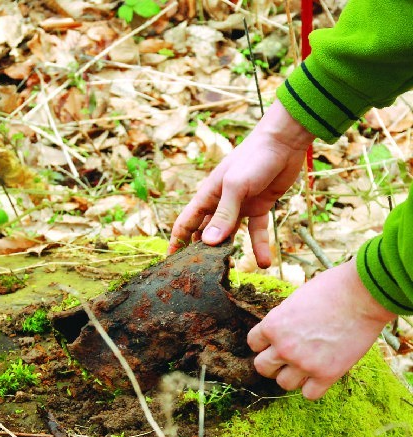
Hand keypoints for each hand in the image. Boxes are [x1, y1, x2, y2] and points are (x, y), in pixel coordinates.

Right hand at [168, 100, 314, 266]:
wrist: (284, 142)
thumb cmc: (254, 158)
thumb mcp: (235, 187)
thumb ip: (223, 215)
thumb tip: (208, 243)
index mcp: (207, 196)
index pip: (186, 223)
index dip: (177, 242)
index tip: (171, 262)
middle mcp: (220, 203)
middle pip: (205, 232)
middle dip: (202, 252)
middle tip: (200, 274)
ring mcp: (239, 207)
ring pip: (229, 235)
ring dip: (228, 253)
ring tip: (228, 273)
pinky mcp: (259, 207)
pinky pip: (256, 232)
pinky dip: (259, 246)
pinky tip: (263, 263)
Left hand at [247, 260, 394, 398]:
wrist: (363, 295)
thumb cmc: (331, 289)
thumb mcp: (295, 300)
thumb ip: (284, 320)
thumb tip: (281, 331)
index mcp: (272, 325)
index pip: (253, 343)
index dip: (264, 343)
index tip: (275, 342)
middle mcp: (283, 347)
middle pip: (262, 367)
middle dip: (272, 363)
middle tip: (285, 359)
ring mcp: (304, 363)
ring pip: (283, 383)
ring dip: (291, 376)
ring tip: (304, 366)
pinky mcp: (327, 374)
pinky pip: (309, 394)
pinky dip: (312, 388)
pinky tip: (320, 375)